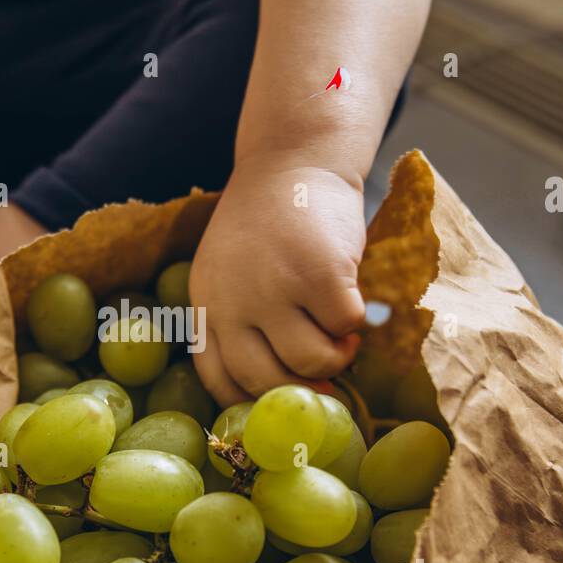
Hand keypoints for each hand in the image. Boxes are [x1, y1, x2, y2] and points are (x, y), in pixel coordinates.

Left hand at [189, 161, 365, 404]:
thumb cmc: (268, 226)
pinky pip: (345, 326)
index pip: (218, 380)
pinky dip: (357, 323)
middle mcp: (232, 301)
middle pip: (264, 380)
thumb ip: (243, 323)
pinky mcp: (320, 274)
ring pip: (310, 361)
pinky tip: (354, 304)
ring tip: (341, 337)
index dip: (253, 402)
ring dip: (335, 357)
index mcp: (204, 304)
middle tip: (324, 374)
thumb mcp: (231, 273)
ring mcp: (275, 288)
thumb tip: (288, 387)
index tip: (281, 401)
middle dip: (300, 387)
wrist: (294, 160)